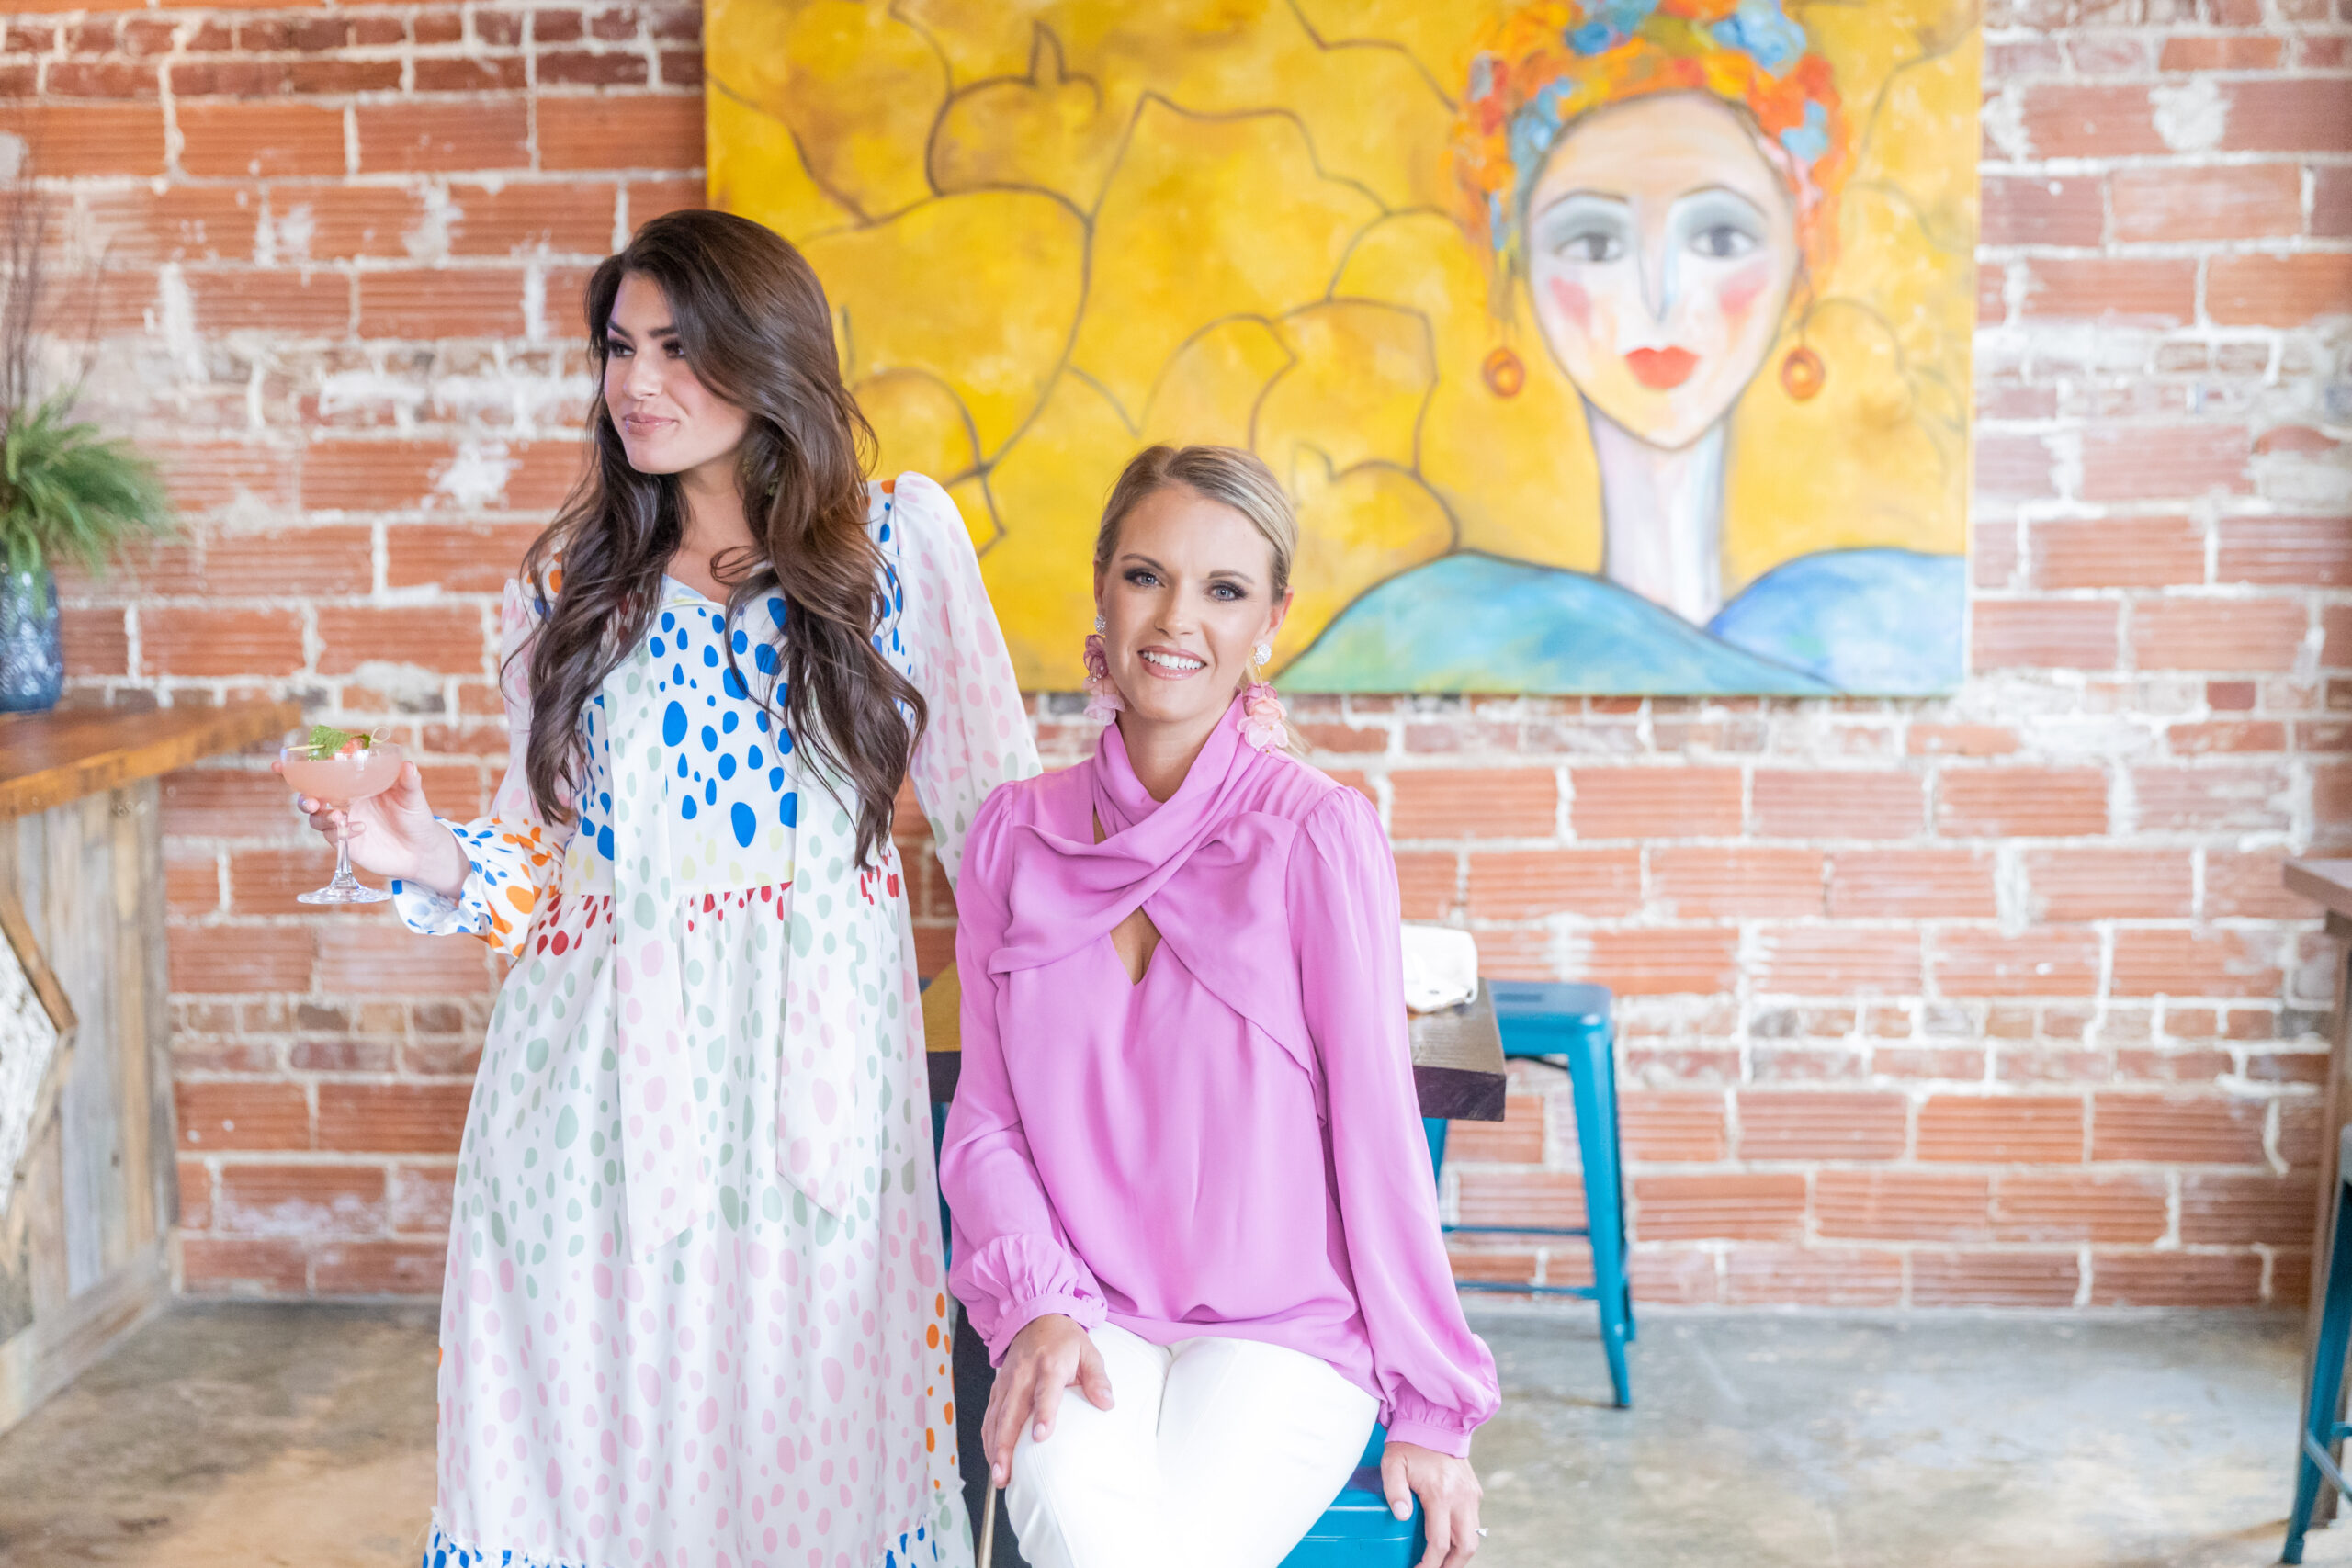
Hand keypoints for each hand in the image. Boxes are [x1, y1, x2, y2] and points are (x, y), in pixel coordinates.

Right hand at [275, 758, 466, 898]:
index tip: (279, 765)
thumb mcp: (413, 797)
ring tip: (337, 816)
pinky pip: (332, 835)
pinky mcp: (345, 842)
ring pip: (316, 817)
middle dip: (303, 796)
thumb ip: (409, 782)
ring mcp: (342, 822)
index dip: (298, 768)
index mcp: (354, 783)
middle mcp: (343, 800)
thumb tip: (408, 765)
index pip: (322, 772)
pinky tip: (360, 829)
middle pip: (310, 795)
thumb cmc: (416, 817)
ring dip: (319, 816)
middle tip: (310, 800)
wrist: (421, 852)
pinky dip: (340, 832)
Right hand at [981, 1314, 1113, 1486]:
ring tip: (998, 1475)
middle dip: (1006, 1446)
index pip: (1045, 1393)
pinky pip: (989, 1415)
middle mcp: (1023, 1375)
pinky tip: (992, 1458)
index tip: (1040, 1437)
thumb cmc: (1065, 1340)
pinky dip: (988, 1438)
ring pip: (996, 1418)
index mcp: (1049, 1365)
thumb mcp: (1089, 1352)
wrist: (1036, 1315)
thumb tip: (1107, 1404)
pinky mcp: (997, 1387)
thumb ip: (1098, 1378)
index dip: (1042, 1415)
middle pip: (1011, 1413)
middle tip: (1006, 1474)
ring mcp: (1007, 1382)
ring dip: (995, 1448)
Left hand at [1381, 1441, 1481, 1567]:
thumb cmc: (1411, 1443)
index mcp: (1441, 1494)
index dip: (1430, 1564)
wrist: (1436, 1420)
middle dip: (1452, 1566)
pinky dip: (1463, 1536)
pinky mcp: (1474, 1491)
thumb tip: (1402, 1516)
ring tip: (1442, 1561)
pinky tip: (1448, 1538)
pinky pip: (1474, 1522)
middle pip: (1466, 1547)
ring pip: (1474, 1537)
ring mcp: (1471, 1495)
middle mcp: (1461, 1498)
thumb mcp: (1393, 1463)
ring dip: (1460, 1553)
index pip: (1440, 1543)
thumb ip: (1394, 1491)